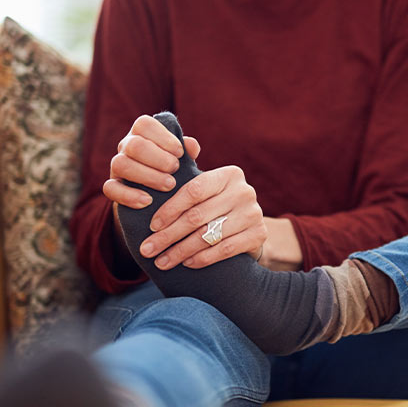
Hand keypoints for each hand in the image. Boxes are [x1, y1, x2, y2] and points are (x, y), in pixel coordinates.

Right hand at [103, 115, 200, 208]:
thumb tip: (191, 145)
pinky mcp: (112, 187)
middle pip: (134, 145)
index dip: (163, 137)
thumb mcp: (181, 159)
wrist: (158, 197)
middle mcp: (126, 146)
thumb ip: (188, 150)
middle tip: (175, 169)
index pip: (144, 124)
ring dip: (147, 176)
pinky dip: (129, 195)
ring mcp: (116, 166)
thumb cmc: (172, 170)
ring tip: (169, 186)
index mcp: (142, 134)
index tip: (180, 153)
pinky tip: (148, 201)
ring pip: (121, 164)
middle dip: (158, 158)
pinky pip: (110, 188)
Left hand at [139, 165, 266, 269]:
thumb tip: (185, 143)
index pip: (193, 191)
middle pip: (198, 216)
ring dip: (181, 251)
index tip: (151, 226)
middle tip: (148, 249)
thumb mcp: (206, 188)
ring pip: (208, 235)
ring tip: (162, 261)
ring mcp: (254, 213)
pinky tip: (186, 263)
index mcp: (229, 174)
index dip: (170, 210)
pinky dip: (203, 258)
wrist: (248, 227)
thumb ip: (190, 171)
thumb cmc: (217, 205)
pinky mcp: (259, 234)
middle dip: (168, 235)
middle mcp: (245, 191)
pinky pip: (225, 249)